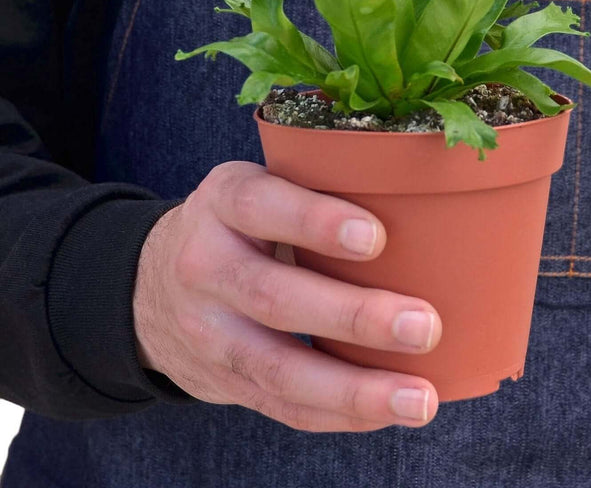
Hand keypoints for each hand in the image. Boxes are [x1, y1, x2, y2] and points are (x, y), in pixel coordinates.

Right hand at [133, 161, 441, 431]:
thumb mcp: (261, 186)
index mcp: (223, 201)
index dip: (315, 221)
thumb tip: (428, 203)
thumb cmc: (241, 225)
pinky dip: (339, 414)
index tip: (376, 237)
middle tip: (425, 325)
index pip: (260, 205)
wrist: (152, 285)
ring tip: (419, 398)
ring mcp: (208, 331)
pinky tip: (388, 412)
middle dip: (353, 316)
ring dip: (354, 390)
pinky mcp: (220, 381)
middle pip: (273, 297)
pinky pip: (280, 407)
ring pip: (277, 368)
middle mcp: (205, 265)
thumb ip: (317, 190)